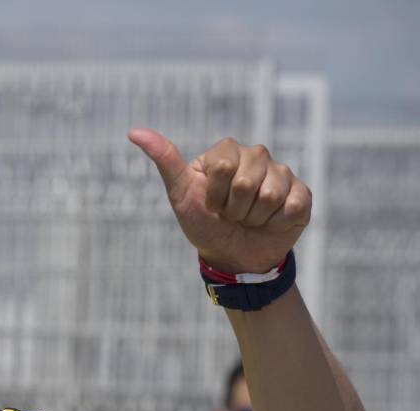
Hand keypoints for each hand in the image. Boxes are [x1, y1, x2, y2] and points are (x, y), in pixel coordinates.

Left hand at [129, 128, 311, 272]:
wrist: (232, 255)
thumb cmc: (203, 223)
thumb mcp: (180, 194)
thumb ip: (164, 160)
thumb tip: (133, 131)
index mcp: (226, 151)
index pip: (224, 168)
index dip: (214, 195)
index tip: (211, 204)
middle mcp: (256, 156)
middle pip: (246, 182)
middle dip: (233, 208)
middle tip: (230, 214)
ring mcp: (281, 173)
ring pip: (270, 195)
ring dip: (254, 218)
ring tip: (248, 219)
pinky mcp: (301, 193)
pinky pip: (292, 205)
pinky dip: (276, 222)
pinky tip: (270, 222)